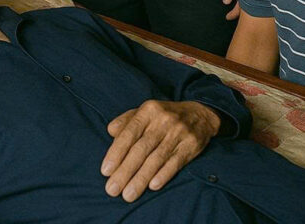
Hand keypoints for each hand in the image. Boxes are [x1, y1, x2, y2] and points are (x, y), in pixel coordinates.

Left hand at [100, 100, 220, 202]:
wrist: (199, 114)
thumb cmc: (164, 116)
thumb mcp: (146, 112)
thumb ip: (127, 121)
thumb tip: (110, 131)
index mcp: (148, 110)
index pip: (129, 133)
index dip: (116, 152)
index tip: (105, 171)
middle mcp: (163, 120)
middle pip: (141, 148)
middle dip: (125, 171)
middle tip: (112, 189)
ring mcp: (178, 133)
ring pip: (156, 158)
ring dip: (141, 179)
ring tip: (128, 194)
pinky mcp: (191, 145)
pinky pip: (175, 162)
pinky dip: (163, 175)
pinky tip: (152, 186)